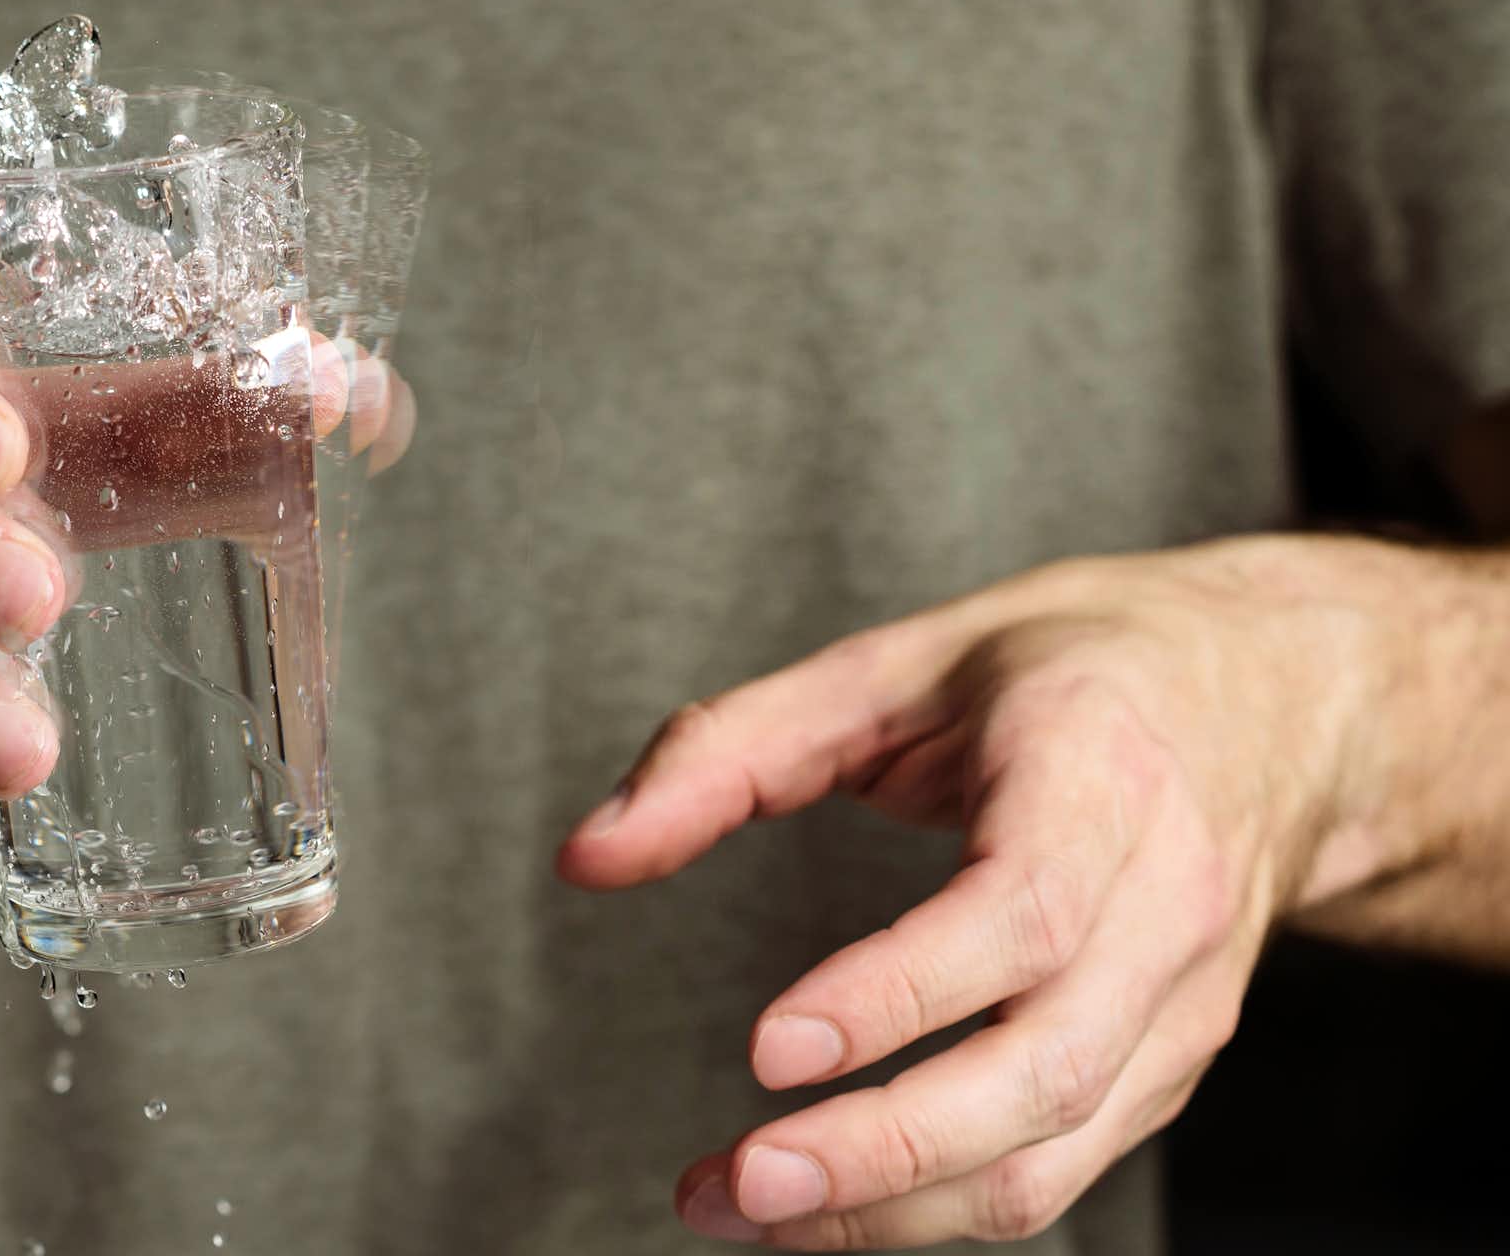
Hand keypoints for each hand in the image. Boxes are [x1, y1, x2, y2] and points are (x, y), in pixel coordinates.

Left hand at [559, 537, 1399, 1246]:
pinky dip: (938, 1207)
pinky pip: (1061, 1167)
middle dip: (883, 1150)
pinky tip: (826, 1205)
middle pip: (1041, 1069)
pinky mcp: (1169, 1063)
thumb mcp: (893, 663)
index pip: (1020, 915)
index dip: (900, 994)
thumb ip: (729, 751)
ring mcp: (1185, 1001)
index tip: (772, 1049)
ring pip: (1054, 1151)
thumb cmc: (1071, 671)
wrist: (1278, 703)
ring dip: (894, 1210)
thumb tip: (587, 854)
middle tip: (736, 1183)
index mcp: (1099, 773)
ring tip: (739, 1208)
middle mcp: (1167, 902)